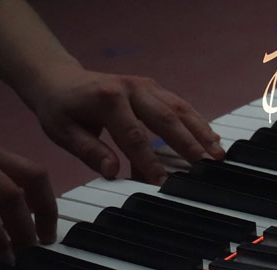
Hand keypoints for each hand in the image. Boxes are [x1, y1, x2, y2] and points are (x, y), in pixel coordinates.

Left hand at [26, 65, 224, 184]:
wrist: (58, 79)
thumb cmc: (61, 108)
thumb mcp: (64, 132)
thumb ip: (90, 151)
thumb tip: (112, 172)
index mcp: (108, 99)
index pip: (134, 135)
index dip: (149, 161)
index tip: (162, 182)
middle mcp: (132, 88)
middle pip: (165, 118)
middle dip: (188, 143)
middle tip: (206, 164)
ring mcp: (146, 86)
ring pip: (179, 109)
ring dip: (201, 131)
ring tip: (218, 153)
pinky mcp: (154, 89)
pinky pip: (179, 106)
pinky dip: (197, 122)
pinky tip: (212, 139)